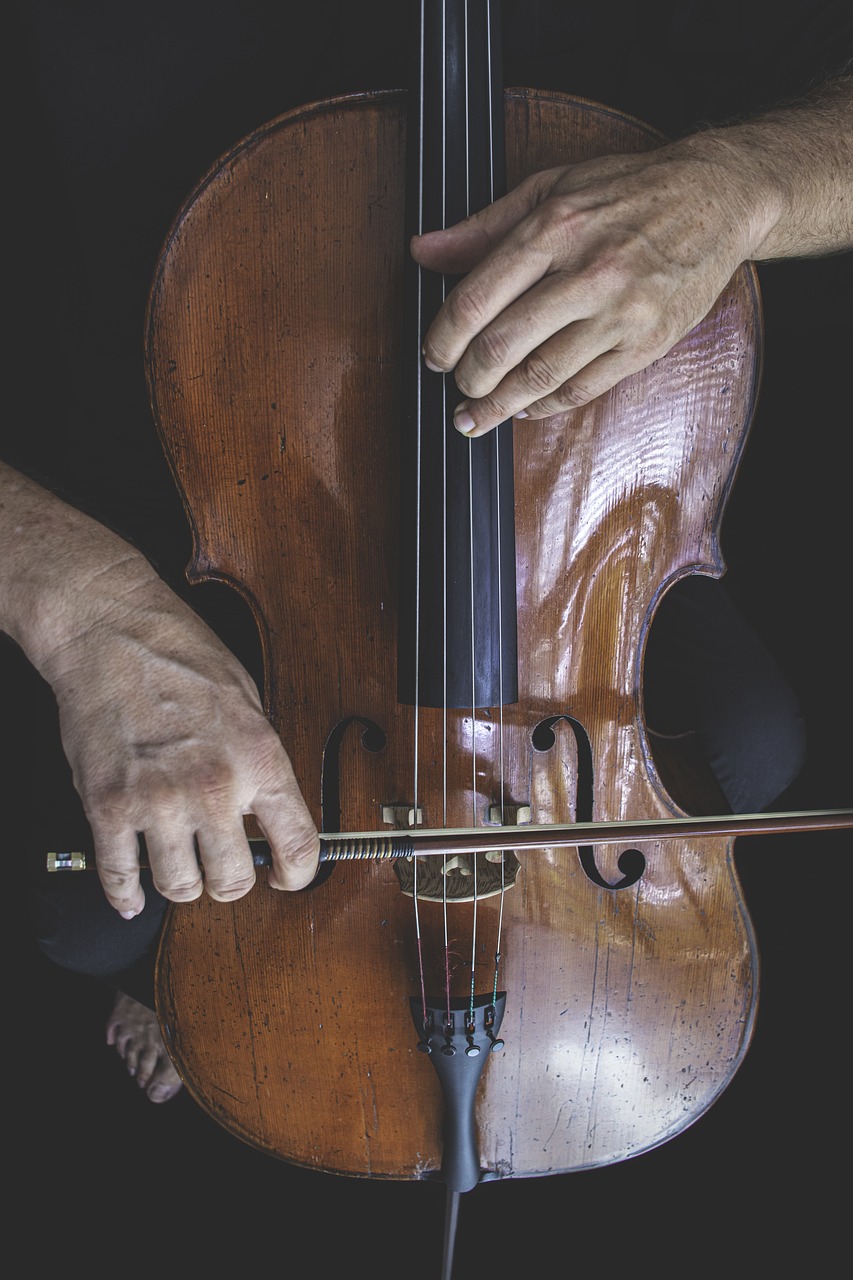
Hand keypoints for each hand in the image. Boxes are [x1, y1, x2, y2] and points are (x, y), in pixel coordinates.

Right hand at [44, 569, 319, 916]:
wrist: (112, 632)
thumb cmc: (180, 657)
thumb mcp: (248, 704)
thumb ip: (258, 764)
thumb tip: (264, 814)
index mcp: (259, 759)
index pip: (298, 846)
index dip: (296, 876)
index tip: (286, 879)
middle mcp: (214, 787)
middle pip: (232, 881)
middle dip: (228, 881)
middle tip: (220, 868)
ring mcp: (159, 800)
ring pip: (179, 887)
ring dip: (179, 882)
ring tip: (177, 864)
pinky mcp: (108, 805)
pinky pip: (119, 877)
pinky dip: (125, 894)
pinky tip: (131, 893)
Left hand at [411, 140, 760, 435]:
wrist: (717, 198)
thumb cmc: (631, 192)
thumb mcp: (551, 189)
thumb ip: (484, 227)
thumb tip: (423, 251)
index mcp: (555, 228)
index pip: (478, 297)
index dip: (444, 337)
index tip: (433, 354)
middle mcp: (587, 271)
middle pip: (504, 345)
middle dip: (468, 377)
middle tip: (456, 386)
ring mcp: (620, 312)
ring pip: (541, 376)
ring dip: (499, 406)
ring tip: (475, 416)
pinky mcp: (647, 343)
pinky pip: (583, 389)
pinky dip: (545, 405)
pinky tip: (525, 407)